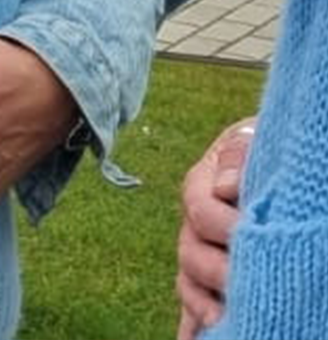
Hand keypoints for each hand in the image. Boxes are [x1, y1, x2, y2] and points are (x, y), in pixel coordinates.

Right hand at [176, 118, 253, 339]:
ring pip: (188, 284)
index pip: (198, 207)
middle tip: (244, 281)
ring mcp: (200, 255)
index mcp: (203, 183)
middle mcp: (195, 224)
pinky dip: (192, 328)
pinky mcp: (209, 283)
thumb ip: (240, 154)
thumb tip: (226, 186)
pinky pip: (193, 309)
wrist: (272, 165)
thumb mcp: (257, 140)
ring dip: (204, 305)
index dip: (222, 223)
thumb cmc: (270, 151)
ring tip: (228, 320)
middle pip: (189, 251)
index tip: (248, 230)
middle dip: (218, 270)